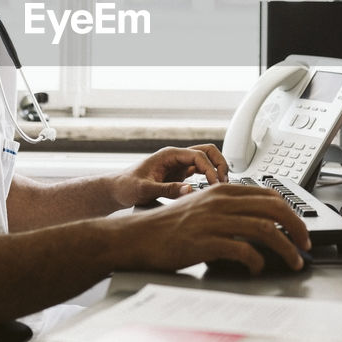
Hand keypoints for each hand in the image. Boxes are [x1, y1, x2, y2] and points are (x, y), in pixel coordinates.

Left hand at [111, 144, 229, 207]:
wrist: (117, 190)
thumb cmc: (127, 186)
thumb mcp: (145, 190)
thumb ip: (167, 190)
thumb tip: (190, 190)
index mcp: (169, 155)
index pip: (197, 155)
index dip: (209, 169)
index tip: (214, 184)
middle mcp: (176, 157)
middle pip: (207, 151)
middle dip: (218, 163)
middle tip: (224, 181)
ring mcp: (178, 165)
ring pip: (205, 159)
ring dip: (216, 168)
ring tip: (221, 185)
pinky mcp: (179, 174)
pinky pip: (200, 171)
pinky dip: (209, 176)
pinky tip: (212, 188)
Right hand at [115, 185, 310, 274]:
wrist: (138, 237)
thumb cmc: (168, 227)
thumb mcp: (201, 207)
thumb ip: (228, 209)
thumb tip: (260, 223)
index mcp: (222, 190)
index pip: (270, 194)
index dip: (291, 213)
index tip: (300, 229)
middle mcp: (220, 202)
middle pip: (274, 209)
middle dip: (297, 228)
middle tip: (305, 245)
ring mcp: (213, 221)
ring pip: (265, 229)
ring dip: (286, 248)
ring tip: (293, 261)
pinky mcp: (205, 243)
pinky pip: (243, 251)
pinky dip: (257, 261)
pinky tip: (257, 269)